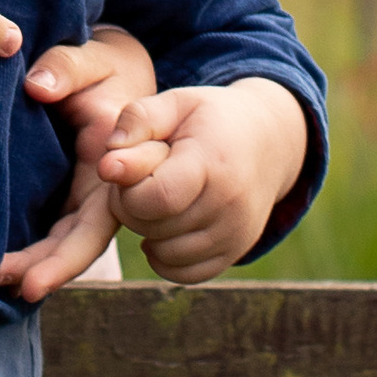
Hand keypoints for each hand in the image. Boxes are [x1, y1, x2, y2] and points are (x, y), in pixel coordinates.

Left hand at [0, 28, 158, 299]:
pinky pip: (51, 227)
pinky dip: (30, 248)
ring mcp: (86, 195)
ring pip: (64, 240)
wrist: (115, 71)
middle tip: (6, 286)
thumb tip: (38, 86)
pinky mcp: (67, 192)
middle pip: (79, 242)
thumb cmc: (105, 65)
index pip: (94, 223)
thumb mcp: (91, 59)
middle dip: (46, 270)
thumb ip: (66, 68)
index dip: (66, 257)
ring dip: (33, 264)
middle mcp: (104, 190)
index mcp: (115, 166)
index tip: (32, 280)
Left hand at [100, 78, 310, 284]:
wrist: (268, 139)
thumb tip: (108, 167)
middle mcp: (230, 205)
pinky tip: (164, 226)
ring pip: (164, 254)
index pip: (157, 198)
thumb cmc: (208, 118)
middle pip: (152, 226)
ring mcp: (237, 234)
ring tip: (158, 198)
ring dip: (147, 230)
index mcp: (213, 163)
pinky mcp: (236, 252)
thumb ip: (137, 122)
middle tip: (144, 178)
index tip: (129, 167)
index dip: (128, 188)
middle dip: (132, 205)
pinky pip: (183, 273)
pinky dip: (164, 257)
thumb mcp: (175, 102)